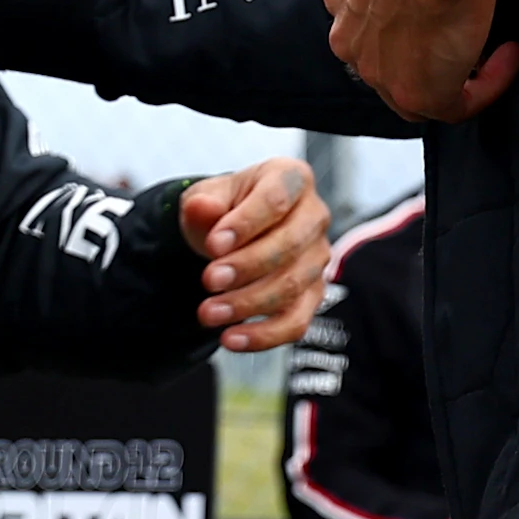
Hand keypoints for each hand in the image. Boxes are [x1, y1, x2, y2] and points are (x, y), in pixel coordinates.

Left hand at [177, 158, 328, 350]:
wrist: (230, 237)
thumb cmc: (224, 211)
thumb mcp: (207, 199)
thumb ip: (203, 203)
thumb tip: (201, 207)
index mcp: (292, 179)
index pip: (277, 198)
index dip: (246, 223)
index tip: (213, 244)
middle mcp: (314, 216)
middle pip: (291, 244)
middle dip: (247, 266)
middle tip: (208, 280)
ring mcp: (317, 258)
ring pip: (293, 286)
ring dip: (248, 303)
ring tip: (208, 313)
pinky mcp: (313, 295)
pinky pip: (297, 321)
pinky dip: (264, 335)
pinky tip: (231, 339)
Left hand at [322, 0, 518, 121]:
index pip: (373, 30)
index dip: (413, 29)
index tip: (449, 14)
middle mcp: (350, 38)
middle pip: (393, 67)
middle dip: (435, 58)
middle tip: (478, 40)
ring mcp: (380, 71)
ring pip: (423, 92)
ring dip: (463, 75)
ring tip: (499, 49)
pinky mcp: (420, 93)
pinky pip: (458, 104)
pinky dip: (489, 84)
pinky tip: (509, 55)